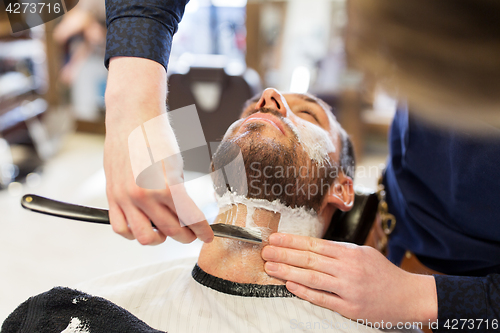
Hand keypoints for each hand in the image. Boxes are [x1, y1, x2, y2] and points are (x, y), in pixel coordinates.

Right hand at [104, 57, 213, 244]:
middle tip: (191, 233)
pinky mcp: (112, 196)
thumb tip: (185, 215)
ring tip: (166, 230)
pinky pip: (120, 228)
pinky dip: (133, 233)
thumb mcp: (177, 167)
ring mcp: (125, 198)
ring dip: (159, 238)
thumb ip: (179, 194)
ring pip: (144, 237)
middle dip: (185, 236)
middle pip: (170, 231)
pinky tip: (143, 226)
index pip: (190, 219)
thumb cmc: (158, 137)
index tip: (207, 236)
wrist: (132, 118)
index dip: (202, 231)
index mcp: (166, 187)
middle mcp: (144, 196)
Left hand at [262, 233, 436, 324]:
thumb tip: (312, 248)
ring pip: (312, 278)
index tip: (275, 238)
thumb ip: (339, 251)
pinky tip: (289, 285)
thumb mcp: (364, 253)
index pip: (314, 244)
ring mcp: (349, 289)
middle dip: (284, 254)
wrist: (409, 296)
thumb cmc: (384, 273)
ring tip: (270, 267)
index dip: (292, 241)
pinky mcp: (350, 308)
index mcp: (351, 252)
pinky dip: (304, 291)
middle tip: (265, 251)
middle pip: (309, 259)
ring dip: (288, 271)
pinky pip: (322, 298)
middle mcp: (348, 268)